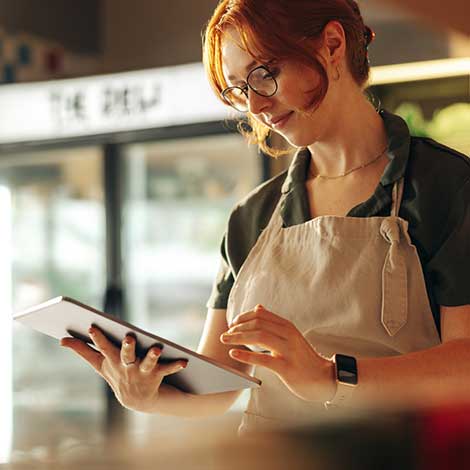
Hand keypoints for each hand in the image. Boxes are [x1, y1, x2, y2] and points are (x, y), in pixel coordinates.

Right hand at [60, 326, 187, 412]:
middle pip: (125, 355)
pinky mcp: (156, 376)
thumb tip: (61, 340)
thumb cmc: (118, 375)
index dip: (98, 338)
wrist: (139, 401)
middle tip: (129, 337)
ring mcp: (141, 373)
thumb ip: (82, 350)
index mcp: (112, 362)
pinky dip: (175, 365)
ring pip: (147, 363)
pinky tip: (184, 361)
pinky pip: (167, 369)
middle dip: (126, 347)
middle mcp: (126, 368)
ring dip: (151, 356)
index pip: (102, 348)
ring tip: (157, 348)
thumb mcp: (100, 364)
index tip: (93, 326)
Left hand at [220, 305, 335, 402]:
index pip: (261, 314)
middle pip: (258, 324)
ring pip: (259, 337)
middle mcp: (288, 335)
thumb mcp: (290, 336)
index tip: (233, 324)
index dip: (243, 317)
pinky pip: (263, 359)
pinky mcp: (286, 367)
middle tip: (225, 334)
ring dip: (238, 337)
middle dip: (238, 327)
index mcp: (287, 326)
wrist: (322, 378)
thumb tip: (258, 307)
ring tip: (225, 340)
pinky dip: (246, 355)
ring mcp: (288, 350)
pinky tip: (234, 353)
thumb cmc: (302, 357)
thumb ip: (273, 322)